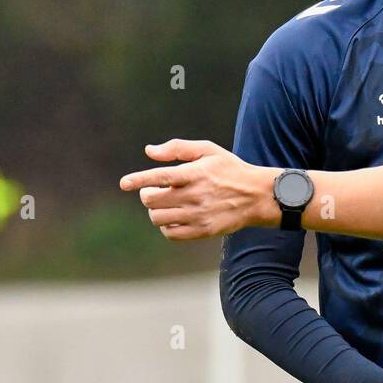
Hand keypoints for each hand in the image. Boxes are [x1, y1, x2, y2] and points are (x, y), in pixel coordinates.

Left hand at [119, 139, 275, 238]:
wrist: (257, 196)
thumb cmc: (229, 169)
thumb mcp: (208, 150)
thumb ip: (178, 148)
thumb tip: (149, 151)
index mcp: (196, 173)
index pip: (159, 177)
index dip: (138, 179)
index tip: (124, 183)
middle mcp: (196, 195)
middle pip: (152, 200)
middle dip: (148, 194)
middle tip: (156, 191)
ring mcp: (199, 215)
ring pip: (158, 218)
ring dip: (156, 210)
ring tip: (167, 204)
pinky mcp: (203, 231)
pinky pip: (170, 234)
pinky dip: (166, 226)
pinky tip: (175, 217)